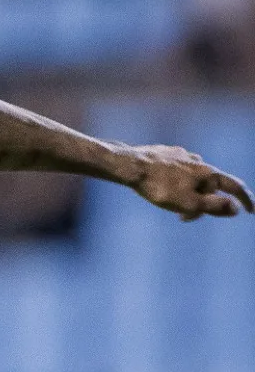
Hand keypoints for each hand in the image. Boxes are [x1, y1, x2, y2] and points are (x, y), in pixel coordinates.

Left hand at [125, 145, 252, 219]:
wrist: (129, 166)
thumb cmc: (159, 187)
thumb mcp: (189, 203)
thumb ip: (214, 206)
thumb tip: (236, 208)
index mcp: (208, 173)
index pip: (235, 186)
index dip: (245, 199)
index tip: (251, 211)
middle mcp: (198, 161)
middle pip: (210, 186)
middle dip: (203, 204)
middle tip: (184, 218)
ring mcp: (181, 155)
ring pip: (192, 179)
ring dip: (188, 194)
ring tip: (169, 204)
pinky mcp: (165, 154)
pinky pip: (177, 172)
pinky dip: (176, 184)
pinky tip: (162, 187)